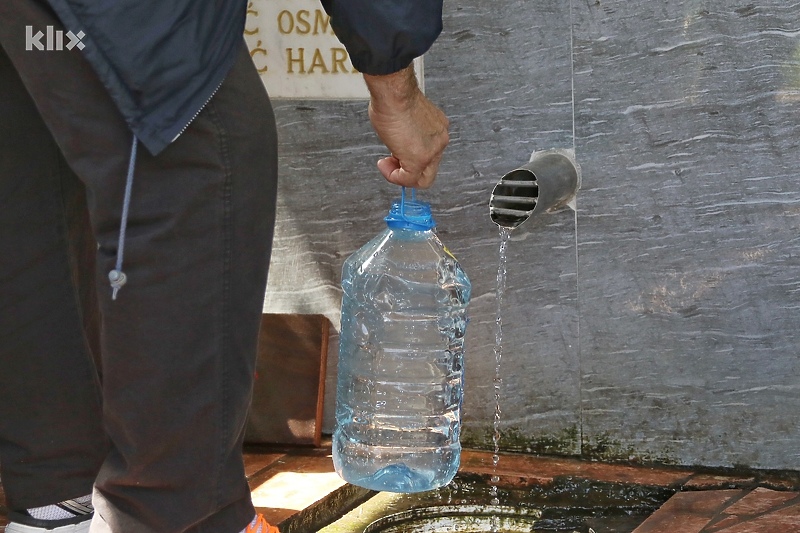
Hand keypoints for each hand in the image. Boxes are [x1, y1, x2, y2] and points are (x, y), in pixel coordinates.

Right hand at [363, 66, 448, 188]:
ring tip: (386, 162)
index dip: (410, 158)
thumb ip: (407, 134)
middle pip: (429, 170)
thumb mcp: (406, 118)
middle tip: (390, 163)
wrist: (393, 93)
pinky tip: (384, 166)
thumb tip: (398, 141)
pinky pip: (409, 179)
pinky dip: (394, 177)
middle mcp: (439, 140)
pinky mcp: (420, 159)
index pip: (430, 155)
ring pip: (422, 178)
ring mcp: (433, 151)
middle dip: (407, 170)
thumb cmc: (395, 97)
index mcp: (438, 129)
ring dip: (400, 174)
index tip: (395, 154)